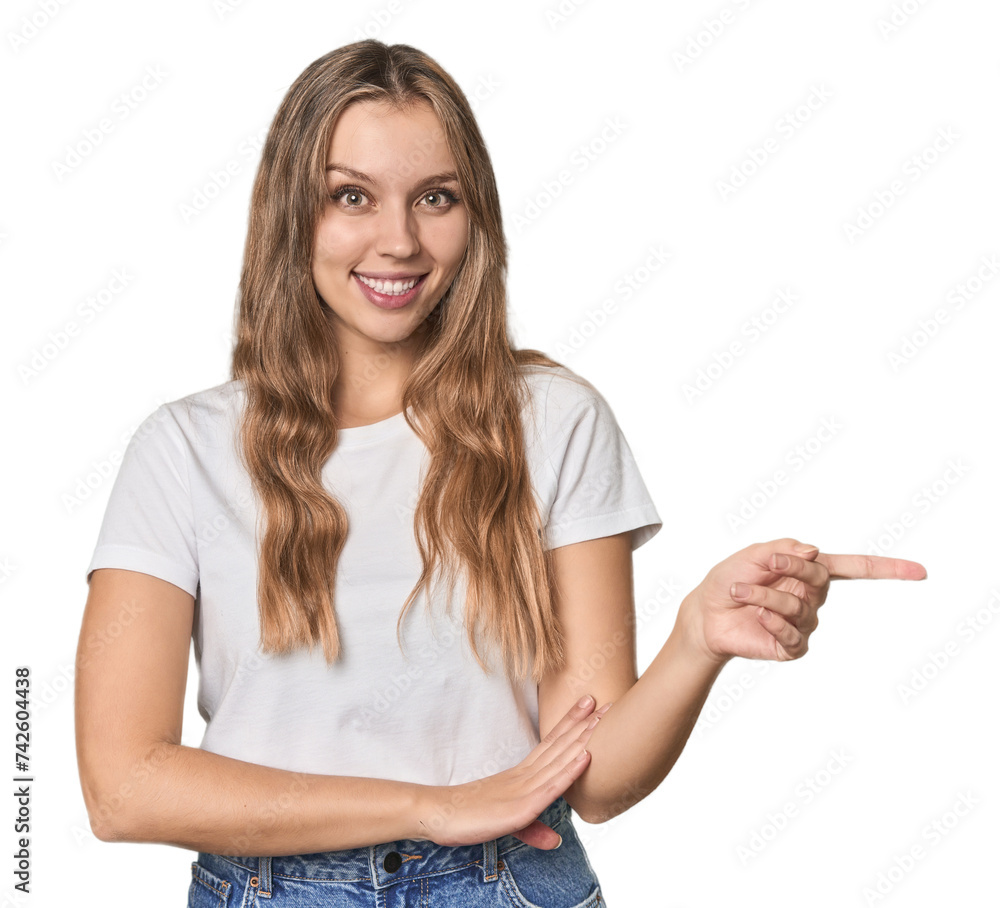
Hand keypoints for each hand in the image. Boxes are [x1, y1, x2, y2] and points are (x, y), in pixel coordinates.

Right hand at [416, 696, 610, 848]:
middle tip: (608, 703)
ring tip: (603, 720)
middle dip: (585, 725)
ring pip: (559, 760)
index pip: (551, 744)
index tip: (590, 705)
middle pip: (559, 745)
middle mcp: (525, 776)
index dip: (572, 725)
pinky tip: (586, 756)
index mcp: (522, 775)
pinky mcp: (520, 808)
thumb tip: (555, 840)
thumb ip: (532, 829)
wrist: (436, 814)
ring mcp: (523, 789)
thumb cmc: (467, 816)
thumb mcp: (506, 823)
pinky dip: (569, 771)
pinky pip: (550, 788)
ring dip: (583, 740)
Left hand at [679, 537, 926, 663]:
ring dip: (767, 594)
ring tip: (740, 590)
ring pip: (799, 606)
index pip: (854, 568)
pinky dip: (773, 621)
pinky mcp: (791, 647)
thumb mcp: (750, 556)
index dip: (888, 569)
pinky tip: (757, 615)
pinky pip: (791, 634)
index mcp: (808, 572)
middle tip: (769, 563)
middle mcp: (812, 597)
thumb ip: (781, 550)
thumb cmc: (728, 581)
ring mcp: (804, 623)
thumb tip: (813, 551)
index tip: (920, 572)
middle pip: (820, 578)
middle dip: (794, 568)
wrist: (705, 616)